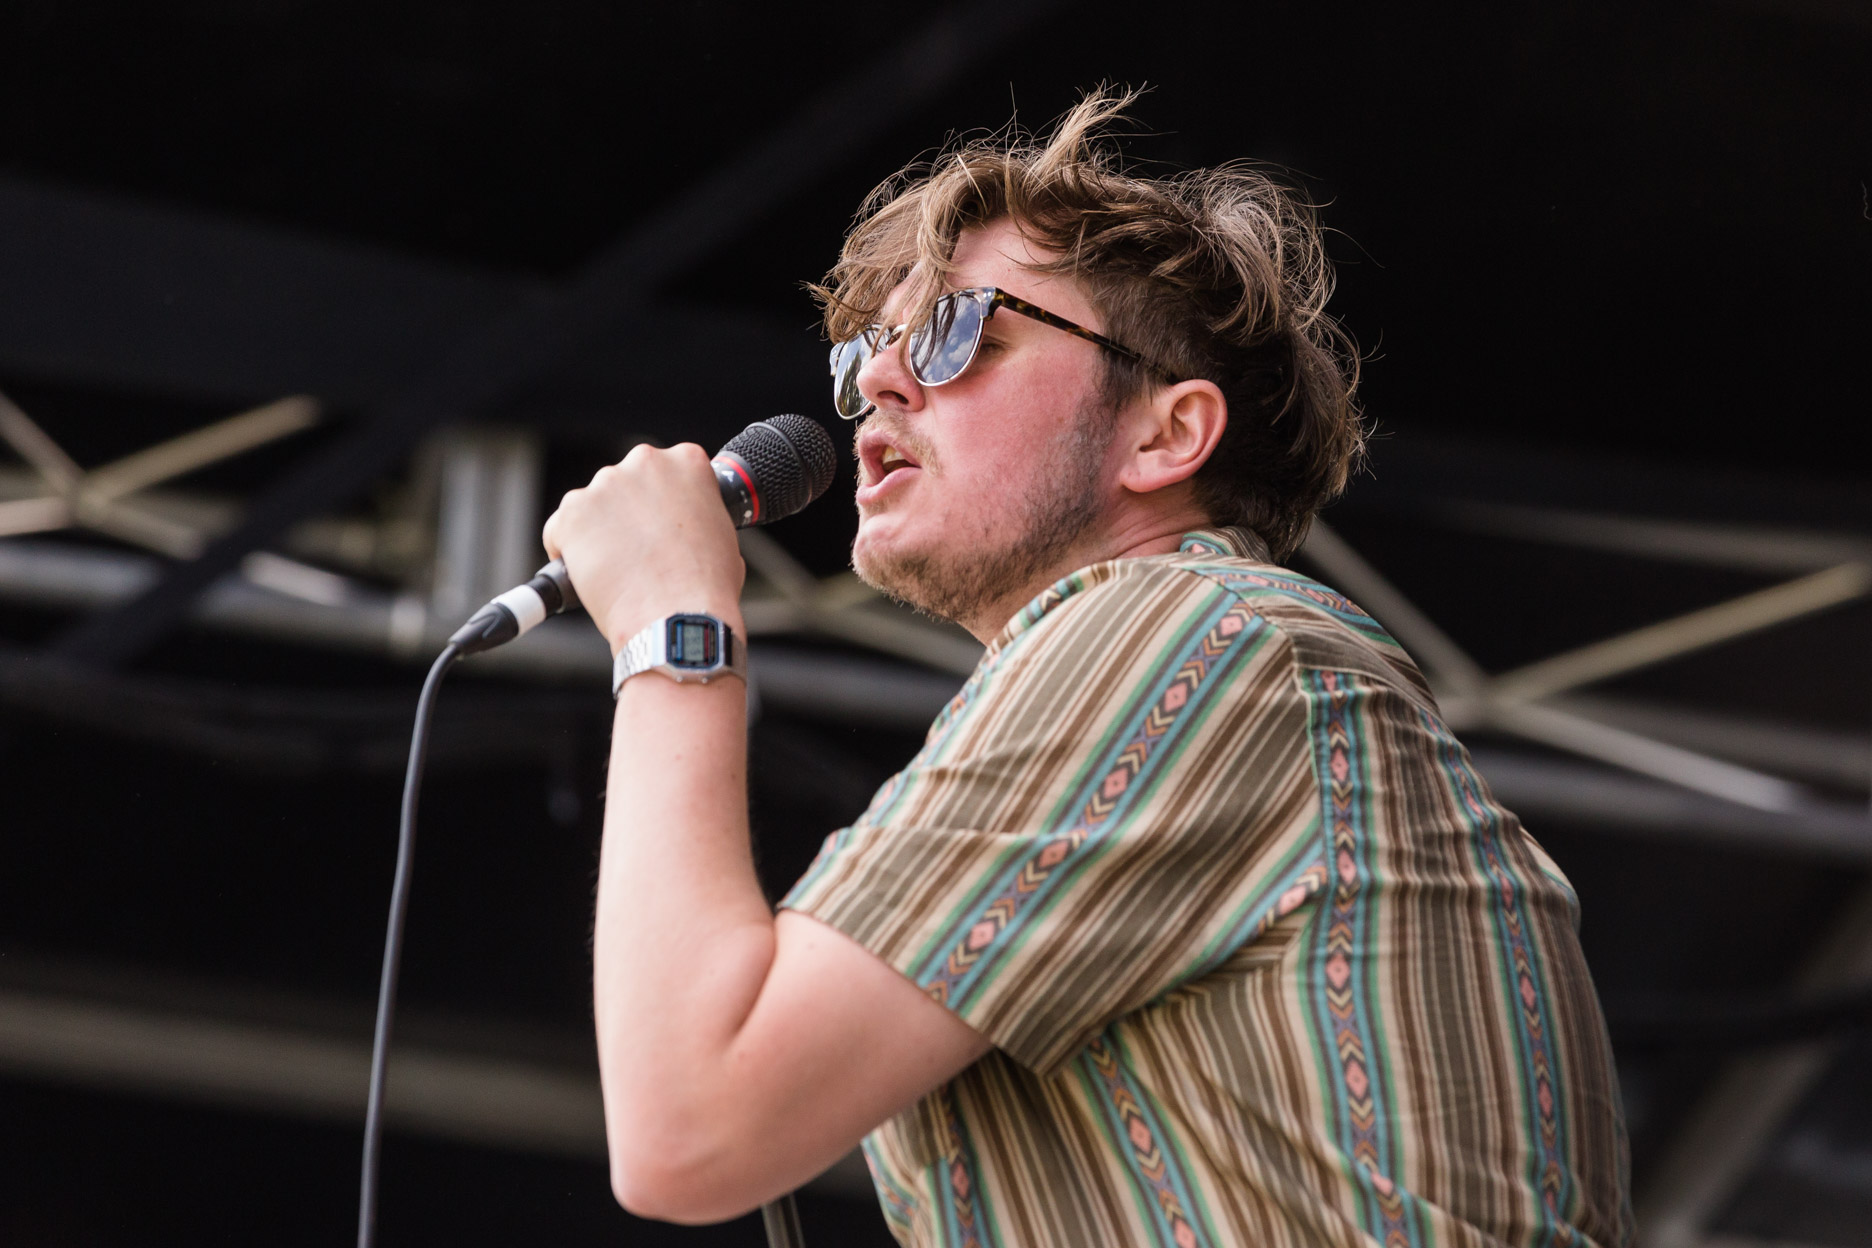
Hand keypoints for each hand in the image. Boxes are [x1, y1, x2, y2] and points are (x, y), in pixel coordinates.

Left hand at [542, 443, 745, 651]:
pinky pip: (561, 529)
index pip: (665, 471)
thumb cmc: (705, 585)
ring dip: (597, 531)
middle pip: (625, 484)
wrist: (677, 616)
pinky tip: (590, 574)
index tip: (658, 523)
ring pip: (592, 506)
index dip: (660, 502)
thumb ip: (698, 514)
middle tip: (638, 550)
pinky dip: (569, 550)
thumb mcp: (721, 534)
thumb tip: (685, 528)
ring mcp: (605, 485)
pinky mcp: (572, 512)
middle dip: (626, 513)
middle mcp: (644, 463)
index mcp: (686, 462)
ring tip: (616, 570)